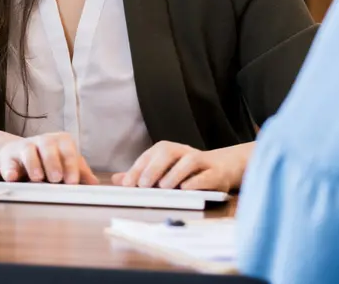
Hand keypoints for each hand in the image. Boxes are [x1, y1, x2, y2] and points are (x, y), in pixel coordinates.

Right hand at [0, 132, 99, 184]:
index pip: (68, 149)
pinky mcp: (8, 158)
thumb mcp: (65, 164)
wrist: (17, 156)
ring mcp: (24, 147)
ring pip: (28, 150)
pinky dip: (9, 170)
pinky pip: (8, 162)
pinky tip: (12, 178)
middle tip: (56, 179)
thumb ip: (79, 172)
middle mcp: (42, 141)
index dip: (71, 164)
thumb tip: (95, 184)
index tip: (72, 181)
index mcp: (60, 141)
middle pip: (48, 145)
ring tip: (37, 178)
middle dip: (53, 162)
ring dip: (33, 164)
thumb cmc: (48, 161)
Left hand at [112, 141, 250, 191]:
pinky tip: (185, 188)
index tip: (127, 184)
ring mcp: (201, 160)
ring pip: (188, 161)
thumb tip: (117, 179)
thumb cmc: (186, 172)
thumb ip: (141, 175)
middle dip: (153, 168)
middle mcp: (183, 151)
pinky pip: (206, 174)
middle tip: (143, 184)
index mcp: (168, 150)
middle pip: (167, 152)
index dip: (137, 169)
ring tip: (164, 187)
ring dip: (175, 174)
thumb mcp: (163, 172)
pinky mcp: (216, 173)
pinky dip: (196, 181)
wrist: (222, 168)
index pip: (150, 156)